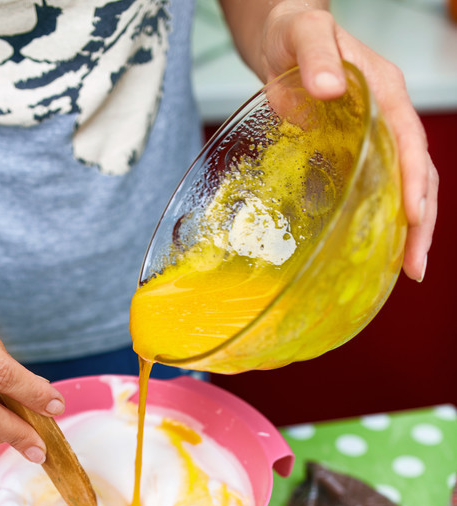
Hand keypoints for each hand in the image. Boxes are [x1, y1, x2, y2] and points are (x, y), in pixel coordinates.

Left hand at [260, 2, 437, 281]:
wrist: (284, 38)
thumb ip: (316, 55)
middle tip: (415, 265)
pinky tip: (377, 254)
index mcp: (385, 91)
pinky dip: (384, 223)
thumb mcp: (302, 34)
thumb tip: (329, 87)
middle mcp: (389, 117)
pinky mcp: (359, 154)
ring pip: (405, 187)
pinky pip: (380, 190)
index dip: (414, 180)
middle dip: (422, 221)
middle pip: (419, 174)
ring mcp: (377, 138)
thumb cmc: (294, 33)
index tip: (414, 216)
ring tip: (408, 270)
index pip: (411, 140)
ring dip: (409, 231)